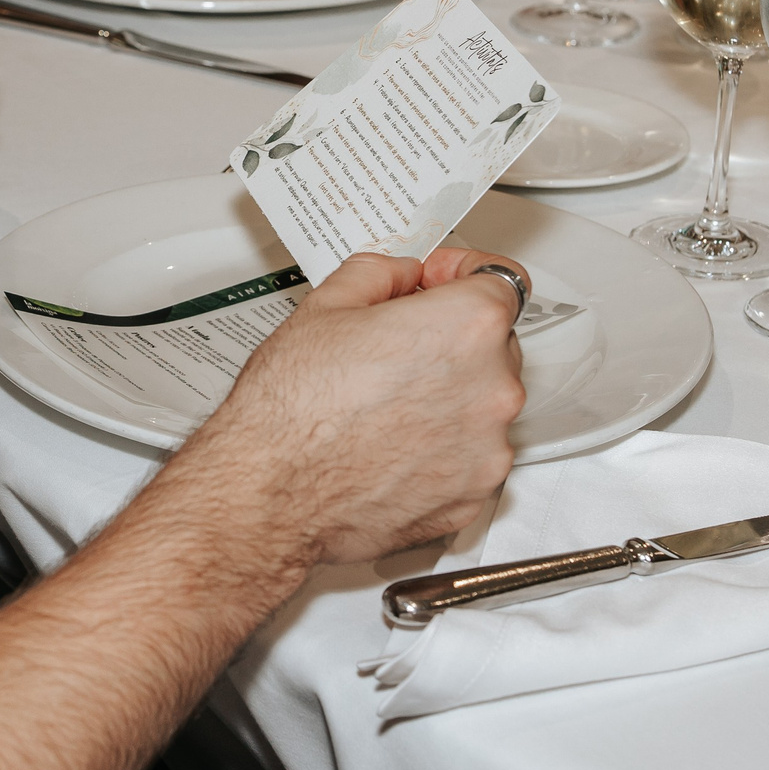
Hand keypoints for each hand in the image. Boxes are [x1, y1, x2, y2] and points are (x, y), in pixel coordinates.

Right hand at [177, 246, 526, 569]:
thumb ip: (379, 274)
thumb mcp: (324, 308)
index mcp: (466, 327)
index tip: (438, 283)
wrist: (269, 496)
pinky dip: (439, 450)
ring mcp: (487, 448)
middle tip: (394, 348)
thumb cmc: (290, 414)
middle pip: (493, 344)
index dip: (461, 273)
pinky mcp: (472, 496)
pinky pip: (468, 458)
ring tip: (383, 406)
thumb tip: (399, 274)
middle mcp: (492, 388)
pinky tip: (389, 446)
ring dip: (445, 397)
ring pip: (480, 405)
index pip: (500, 279)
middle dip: (449, 340)